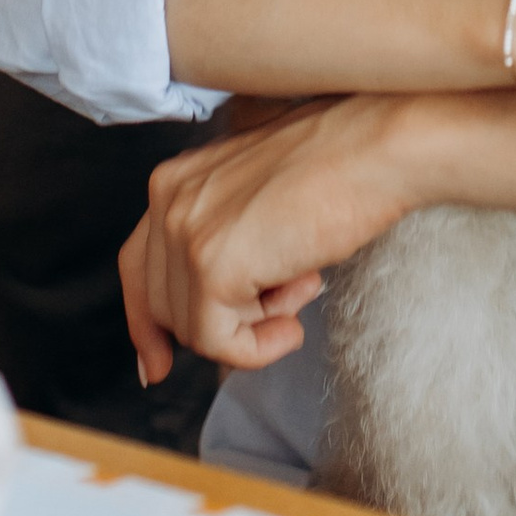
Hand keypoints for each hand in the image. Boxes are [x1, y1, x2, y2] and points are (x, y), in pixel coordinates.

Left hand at [121, 99, 417, 384]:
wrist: (376, 147)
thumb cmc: (340, 166)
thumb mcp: (260, 198)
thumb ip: (225, 239)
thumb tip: (214, 310)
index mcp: (175, 179)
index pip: (138, 267)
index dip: (145, 324)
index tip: (153, 367)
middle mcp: (168, 200)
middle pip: (165, 306)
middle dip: (223, 320)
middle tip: (285, 298)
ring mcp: (186, 232)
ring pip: (193, 329)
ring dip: (251, 327)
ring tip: (301, 287)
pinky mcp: (213, 267)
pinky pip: (219, 342)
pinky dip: (257, 350)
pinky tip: (293, 327)